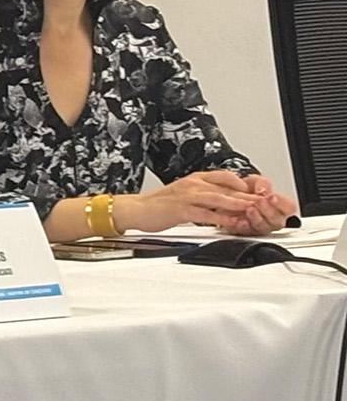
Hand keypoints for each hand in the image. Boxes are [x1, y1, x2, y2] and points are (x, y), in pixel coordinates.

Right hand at [115, 170, 270, 234]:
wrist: (135, 209)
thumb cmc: (158, 205)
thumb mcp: (185, 195)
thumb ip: (205, 196)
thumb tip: (224, 203)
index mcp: (196, 179)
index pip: (227, 177)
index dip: (246, 185)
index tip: (260, 193)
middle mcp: (194, 184)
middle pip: (227, 187)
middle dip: (249, 195)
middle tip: (266, 201)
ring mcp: (187, 196)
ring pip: (220, 198)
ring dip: (239, 204)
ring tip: (255, 210)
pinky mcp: (181, 209)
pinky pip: (205, 213)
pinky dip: (221, 218)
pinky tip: (231, 223)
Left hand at [235, 174, 299, 234]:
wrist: (231, 197)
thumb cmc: (249, 189)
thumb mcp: (257, 181)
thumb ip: (263, 184)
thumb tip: (263, 190)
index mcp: (281, 207)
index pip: (289, 208)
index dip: (281, 203)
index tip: (271, 196)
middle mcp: (273, 220)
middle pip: (277, 221)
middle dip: (268, 211)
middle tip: (259, 201)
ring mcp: (261, 227)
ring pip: (263, 228)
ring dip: (256, 219)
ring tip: (250, 209)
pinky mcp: (246, 232)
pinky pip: (246, 232)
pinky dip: (242, 227)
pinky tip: (238, 220)